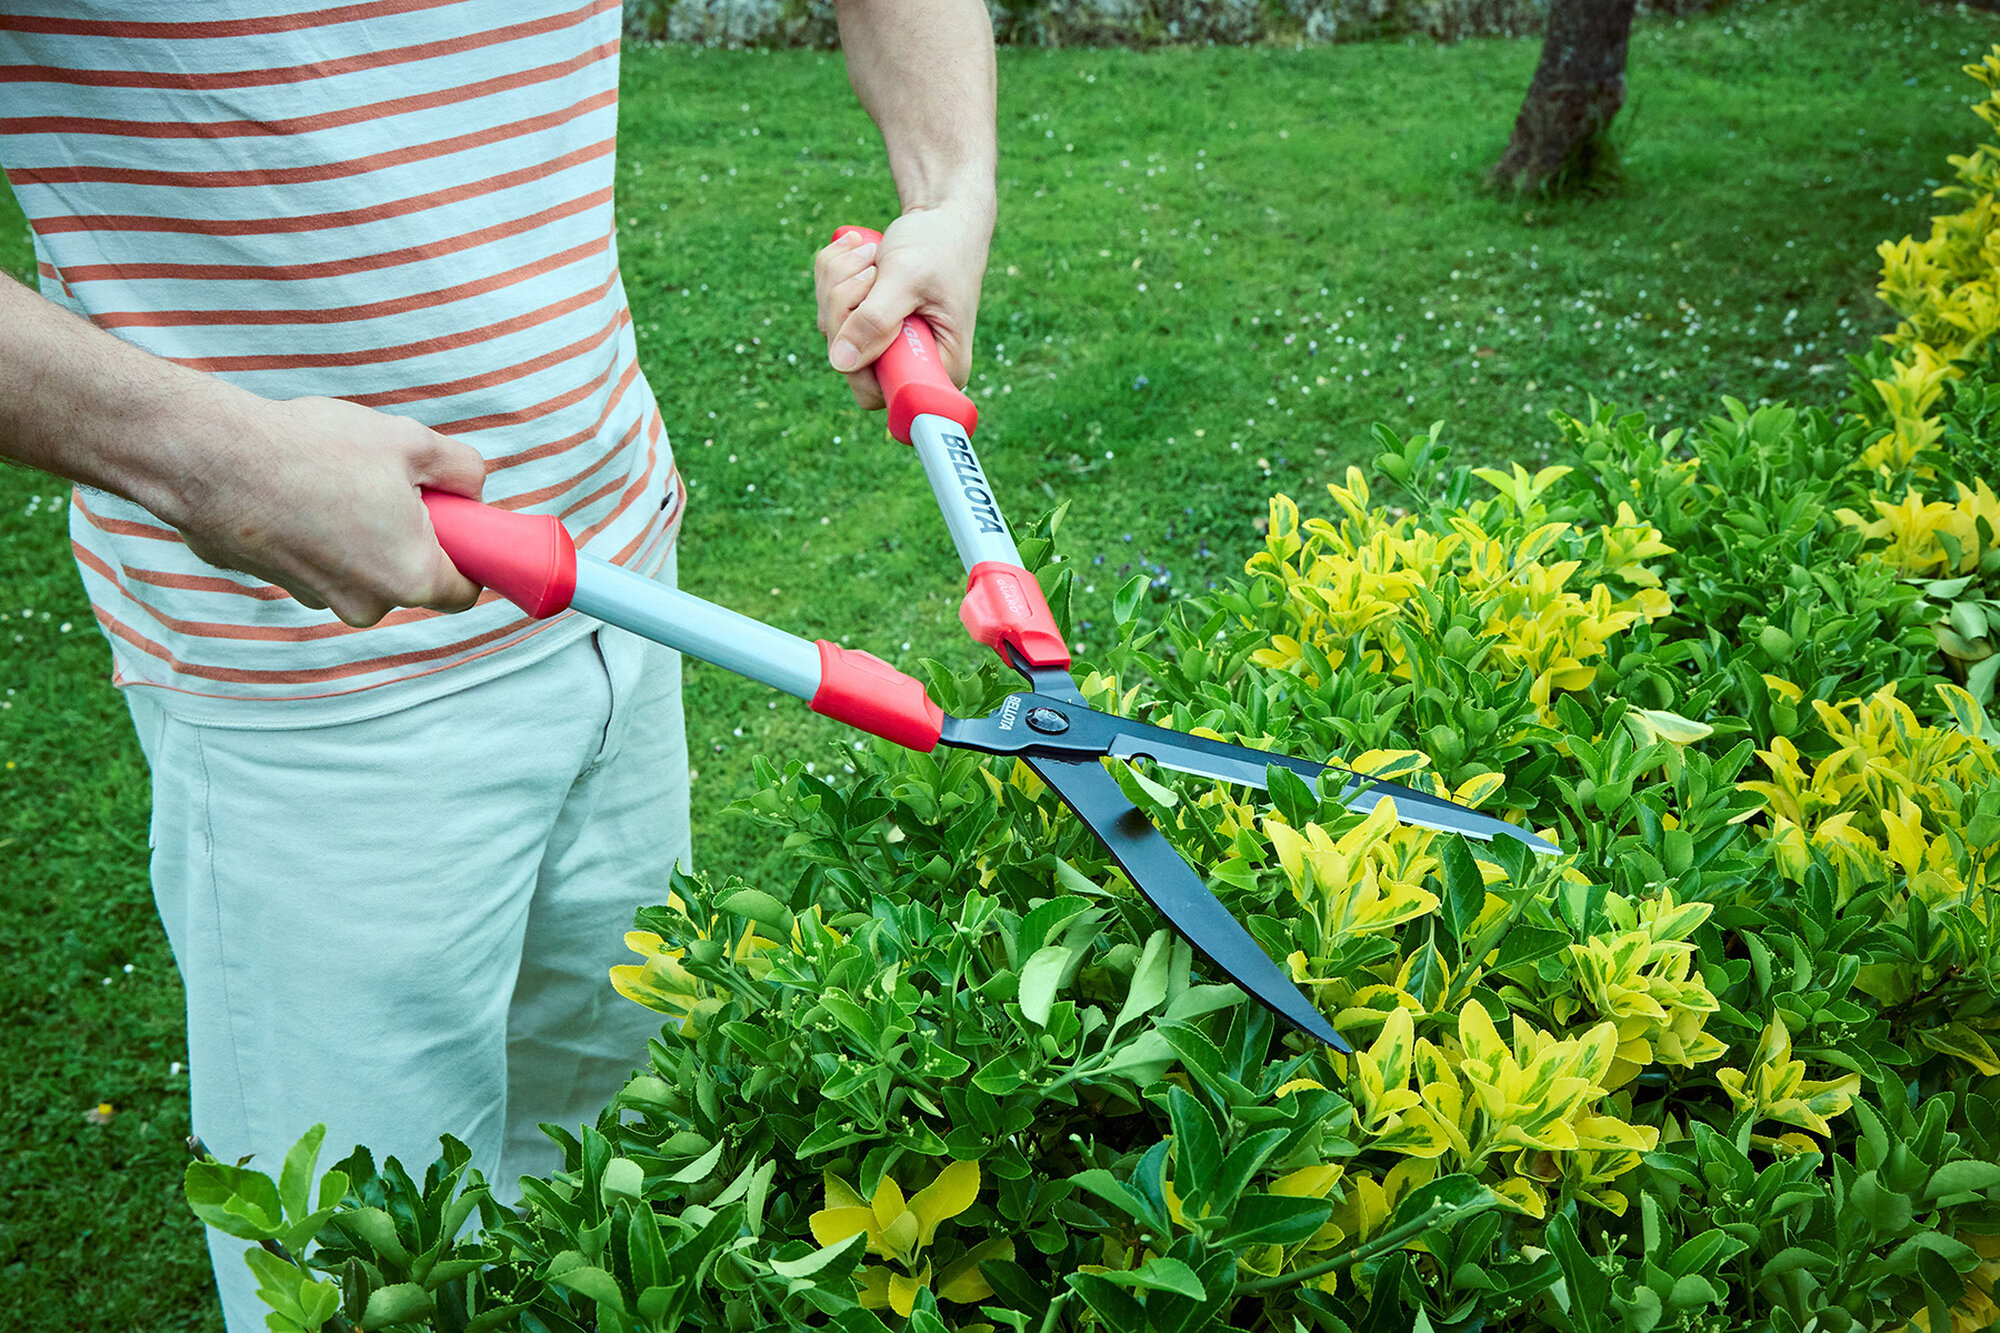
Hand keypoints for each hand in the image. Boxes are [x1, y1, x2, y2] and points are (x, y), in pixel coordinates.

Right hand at [161, 391, 487, 627]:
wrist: (209, 459)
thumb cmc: (314, 450)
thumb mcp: (412, 442)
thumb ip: (463, 470)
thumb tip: (473, 489)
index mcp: (410, 579)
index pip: (465, 592)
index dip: (470, 555)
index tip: (457, 522)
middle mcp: (366, 605)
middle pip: (410, 578)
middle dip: (410, 536)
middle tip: (389, 484)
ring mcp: (317, 599)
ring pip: (362, 570)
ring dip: (361, 533)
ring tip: (334, 482)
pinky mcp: (277, 585)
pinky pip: (318, 561)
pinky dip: (318, 534)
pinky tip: (297, 493)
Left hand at [813, 199, 992, 408]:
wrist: (942, 219)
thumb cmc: (938, 246)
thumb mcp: (908, 277)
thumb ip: (876, 320)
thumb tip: (842, 363)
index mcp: (939, 368)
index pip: (880, 393)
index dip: (859, 358)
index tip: (868, 306)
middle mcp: (911, 365)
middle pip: (849, 363)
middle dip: (845, 306)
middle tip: (869, 267)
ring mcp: (885, 347)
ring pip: (833, 332)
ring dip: (838, 282)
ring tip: (869, 252)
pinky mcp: (866, 326)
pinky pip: (828, 310)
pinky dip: (833, 274)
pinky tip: (858, 251)